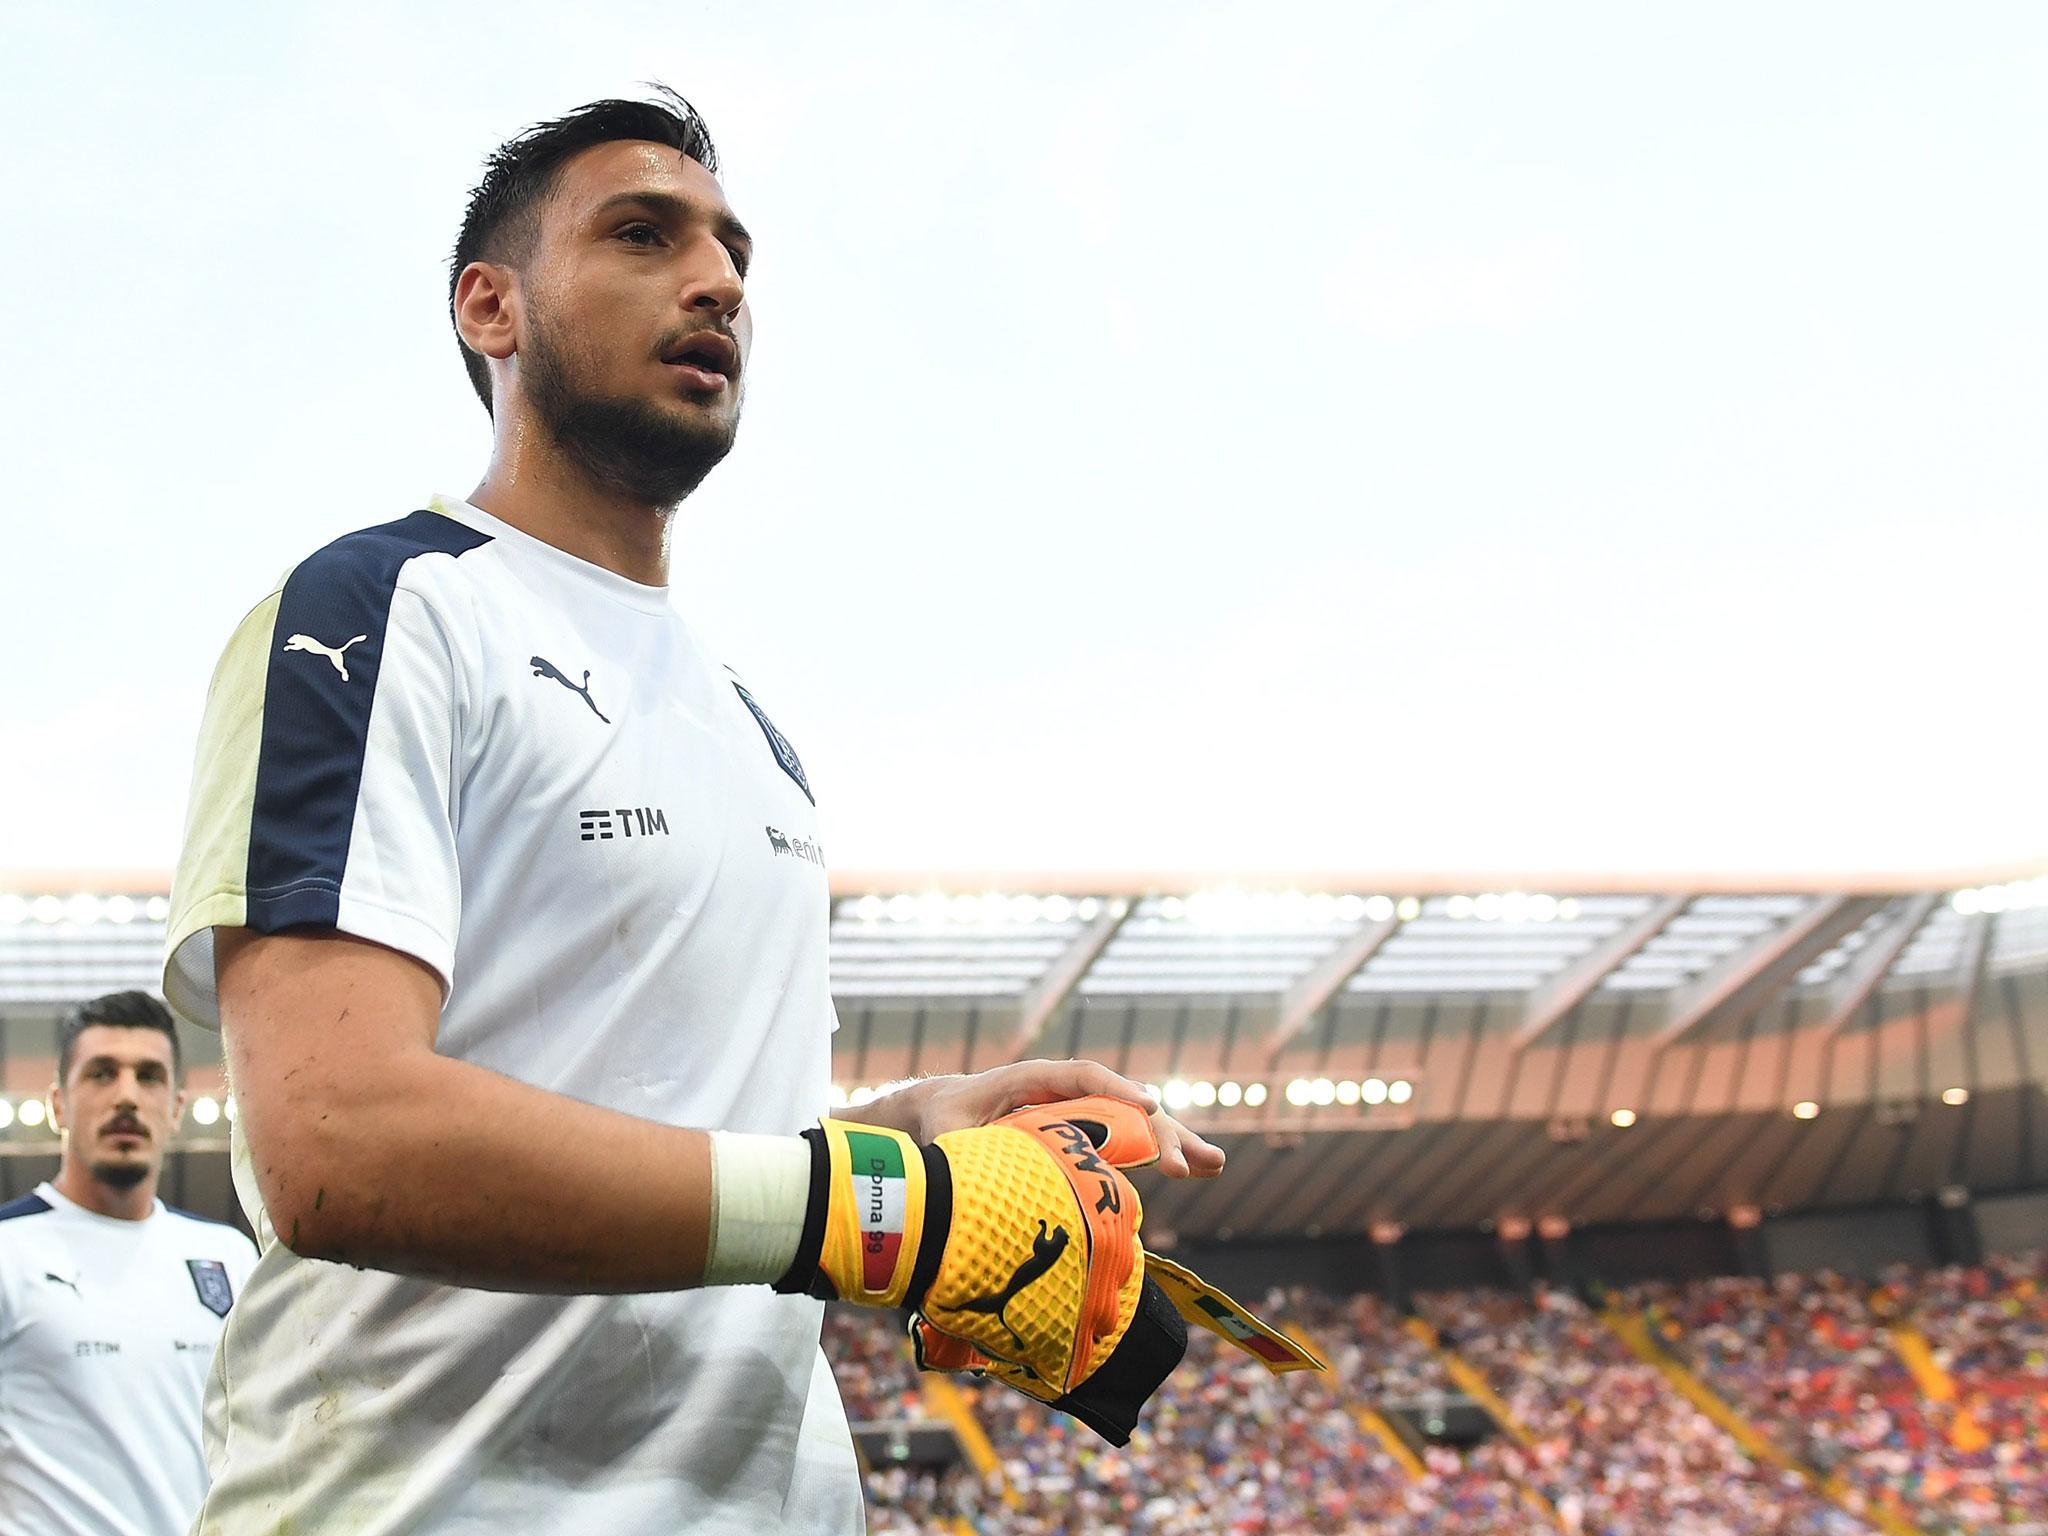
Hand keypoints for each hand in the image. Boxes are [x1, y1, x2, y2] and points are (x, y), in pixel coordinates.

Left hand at [839, 1058, 1224, 1176]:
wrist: (936, 1115)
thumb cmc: (939, 1121)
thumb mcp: (942, 1133)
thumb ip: (955, 1145)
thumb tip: (964, 1167)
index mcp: (1031, 1081)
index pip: (1081, 1078)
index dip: (1116, 1092)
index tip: (1148, 1109)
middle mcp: (1065, 1093)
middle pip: (1121, 1105)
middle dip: (1158, 1134)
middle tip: (1187, 1168)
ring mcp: (1081, 1114)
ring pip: (1137, 1123)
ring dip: (1177, 1141)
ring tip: (1215, 1163)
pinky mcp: (1087, 1136)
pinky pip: (1132, 1143)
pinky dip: (1166, 1152)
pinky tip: (1203, 1167)